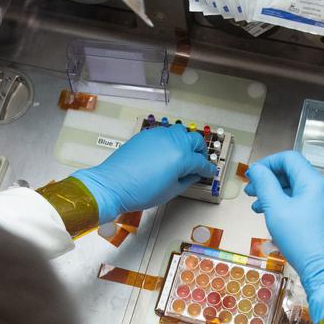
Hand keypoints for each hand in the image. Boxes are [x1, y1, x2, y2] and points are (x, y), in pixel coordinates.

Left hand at [74, 125, 215, 222]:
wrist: (114, 184)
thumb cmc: (140, 191)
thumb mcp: (171, 191)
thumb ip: (186, 180)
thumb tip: (192, 175)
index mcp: (182, 157)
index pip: (201, 162)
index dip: (207, 169)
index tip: (208, 172)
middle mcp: (172, 142)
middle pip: (195, 140)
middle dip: (200, 151)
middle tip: (198, 162)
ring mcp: (159, 135)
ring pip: (180, 132)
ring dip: (186, 141)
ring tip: (183, 154)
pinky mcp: (146, 135)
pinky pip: (164, 133)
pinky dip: (170, 141)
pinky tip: (166, 152)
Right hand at [244, 151, 323, 322]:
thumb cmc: (302, 241)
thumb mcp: (276, 209)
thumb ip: (265, 184)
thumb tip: (257, 169)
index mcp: (314, 182)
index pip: (289, 159)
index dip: (267, 163)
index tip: (252, 177)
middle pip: (294, 175)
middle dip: (270, 182)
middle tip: (250, 194)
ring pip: (300, 192)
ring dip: (278, 196)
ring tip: (259, 210)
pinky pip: (309, 205)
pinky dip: (291, 207)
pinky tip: (278, 221)